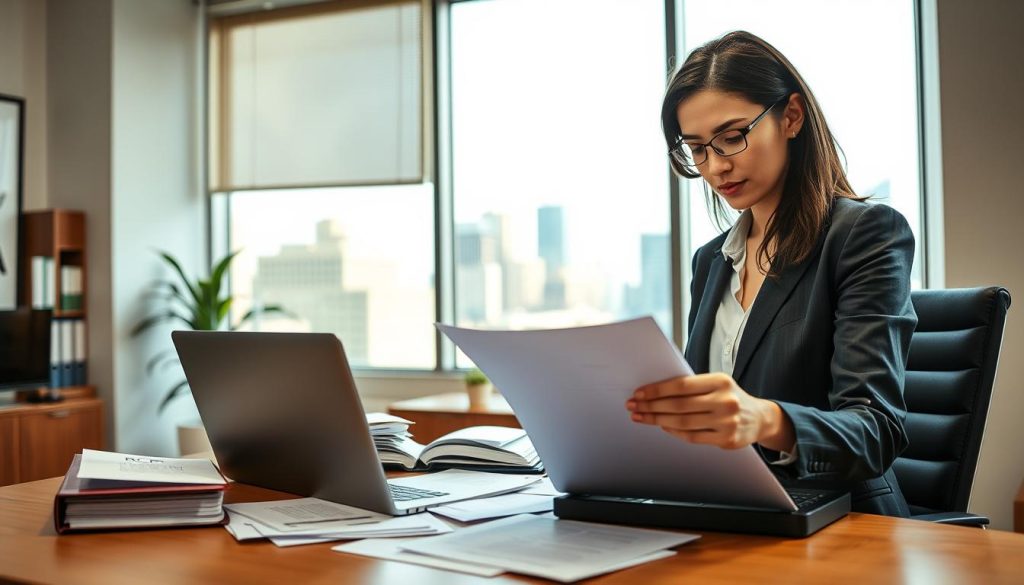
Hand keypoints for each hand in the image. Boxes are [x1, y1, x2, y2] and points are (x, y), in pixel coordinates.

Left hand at [625, 373, 793, 450]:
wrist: (759, 418)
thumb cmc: (729, 397)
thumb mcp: (717, 384)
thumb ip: (692, 386)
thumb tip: (655, 391)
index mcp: (720, 381)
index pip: (681, 385)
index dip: (657, 390)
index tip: (639, 393)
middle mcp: (725, 400)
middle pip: (679, 405)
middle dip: (651, 406)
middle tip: (632, 406)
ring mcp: (727, 422)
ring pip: (682, 422)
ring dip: (657, 419)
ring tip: (641, 417)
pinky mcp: (726, 439)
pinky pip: (692, 436)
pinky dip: (673, 431)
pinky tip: (661, 425)